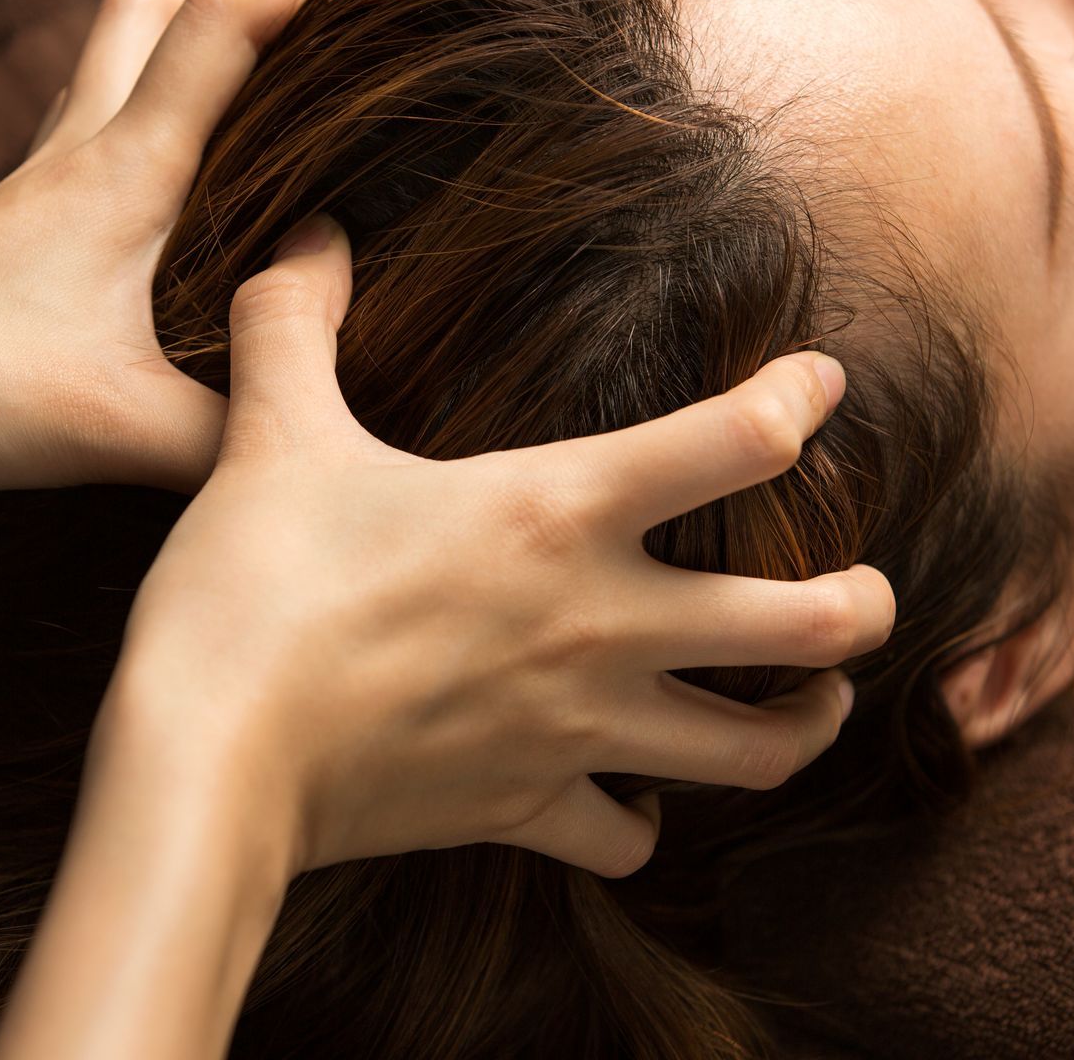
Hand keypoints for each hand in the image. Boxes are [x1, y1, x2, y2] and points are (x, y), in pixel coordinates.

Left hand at [0, 0, 331, 507]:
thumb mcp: (118, 429)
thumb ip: (237, 432)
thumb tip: (320, 437)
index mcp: (122, 165)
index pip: (225, 15)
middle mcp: (80, 150)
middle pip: (160, 1)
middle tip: (330, 47)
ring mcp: (40, 184)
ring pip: (121, 60)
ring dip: (197, 55)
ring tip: (277, 115)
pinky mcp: (18, 230)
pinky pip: (98, 138)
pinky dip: (159, 136)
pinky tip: (194, 216)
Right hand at [108, 214, 894, 880]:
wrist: (206, 765)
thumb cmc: (249, 589)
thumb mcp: (271, 433)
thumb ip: (294, 320)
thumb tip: (307, 232)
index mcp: (559, 509)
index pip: (740, 439)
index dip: (801, 399)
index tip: (820, 384)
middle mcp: (601, 623)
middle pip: (812, 623)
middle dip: (867, 604)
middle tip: (866, 589)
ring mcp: (576, 729)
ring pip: (759, 752)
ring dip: (804, 725)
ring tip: (813, 699)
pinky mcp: (526, 811)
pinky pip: (624, 841)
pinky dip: (639, 826)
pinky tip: (632, 803)